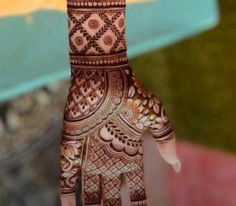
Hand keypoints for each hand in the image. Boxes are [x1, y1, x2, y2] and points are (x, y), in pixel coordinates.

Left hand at [60, 66, 179, 204]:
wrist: (104, 72)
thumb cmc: (131, 91)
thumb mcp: (154, 115)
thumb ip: (166, 139)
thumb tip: (178, 167)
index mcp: (128, 150)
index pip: (134, 185)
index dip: (138, 202)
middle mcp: (109, 155)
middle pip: (112, 193)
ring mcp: (89, 150)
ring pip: (90, 189)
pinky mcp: (72, 144)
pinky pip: (68, 174)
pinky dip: (68, 192)